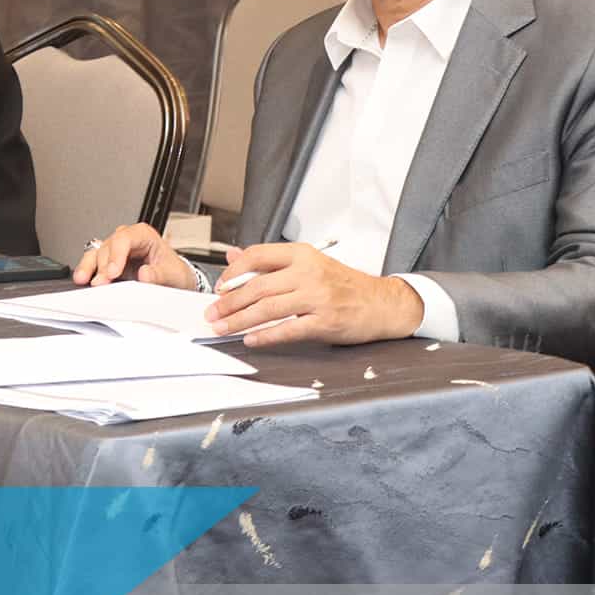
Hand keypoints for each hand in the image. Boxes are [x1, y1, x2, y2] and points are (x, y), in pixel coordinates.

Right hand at [71, 223, 198, 288]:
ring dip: (89, 267)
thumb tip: (144, 274)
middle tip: (101, 283)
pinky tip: (82, 277)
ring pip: (97, 253)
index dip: (116, 255)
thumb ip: (159, 274)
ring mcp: (116, 250)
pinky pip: (93, 262)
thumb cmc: (174, 271)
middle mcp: (127, 239)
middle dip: (103, 266)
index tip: (112, 272)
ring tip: (84, 279)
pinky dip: (87, 270)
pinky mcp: (109, 262)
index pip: (124, 239)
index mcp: (143, 234)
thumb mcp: (173, 273)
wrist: (174, 280)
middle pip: (108, 247)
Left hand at [203, 242, 424, 345]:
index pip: (258, 256)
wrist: (382, 303)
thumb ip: (270, 262)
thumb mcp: (308, 264)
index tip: (219, 287)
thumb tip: (233, 256)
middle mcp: (309, 273)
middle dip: (229, 302)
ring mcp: (318, 297)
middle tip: (212, 314)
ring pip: (268, 308)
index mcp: (302, 255)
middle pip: (258, 286)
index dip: (233, 272)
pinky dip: (266, 336)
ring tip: (222, 328)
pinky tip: (251, 339)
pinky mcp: (326, 321)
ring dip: (240, 320)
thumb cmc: (343, 284)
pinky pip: (288, 329)